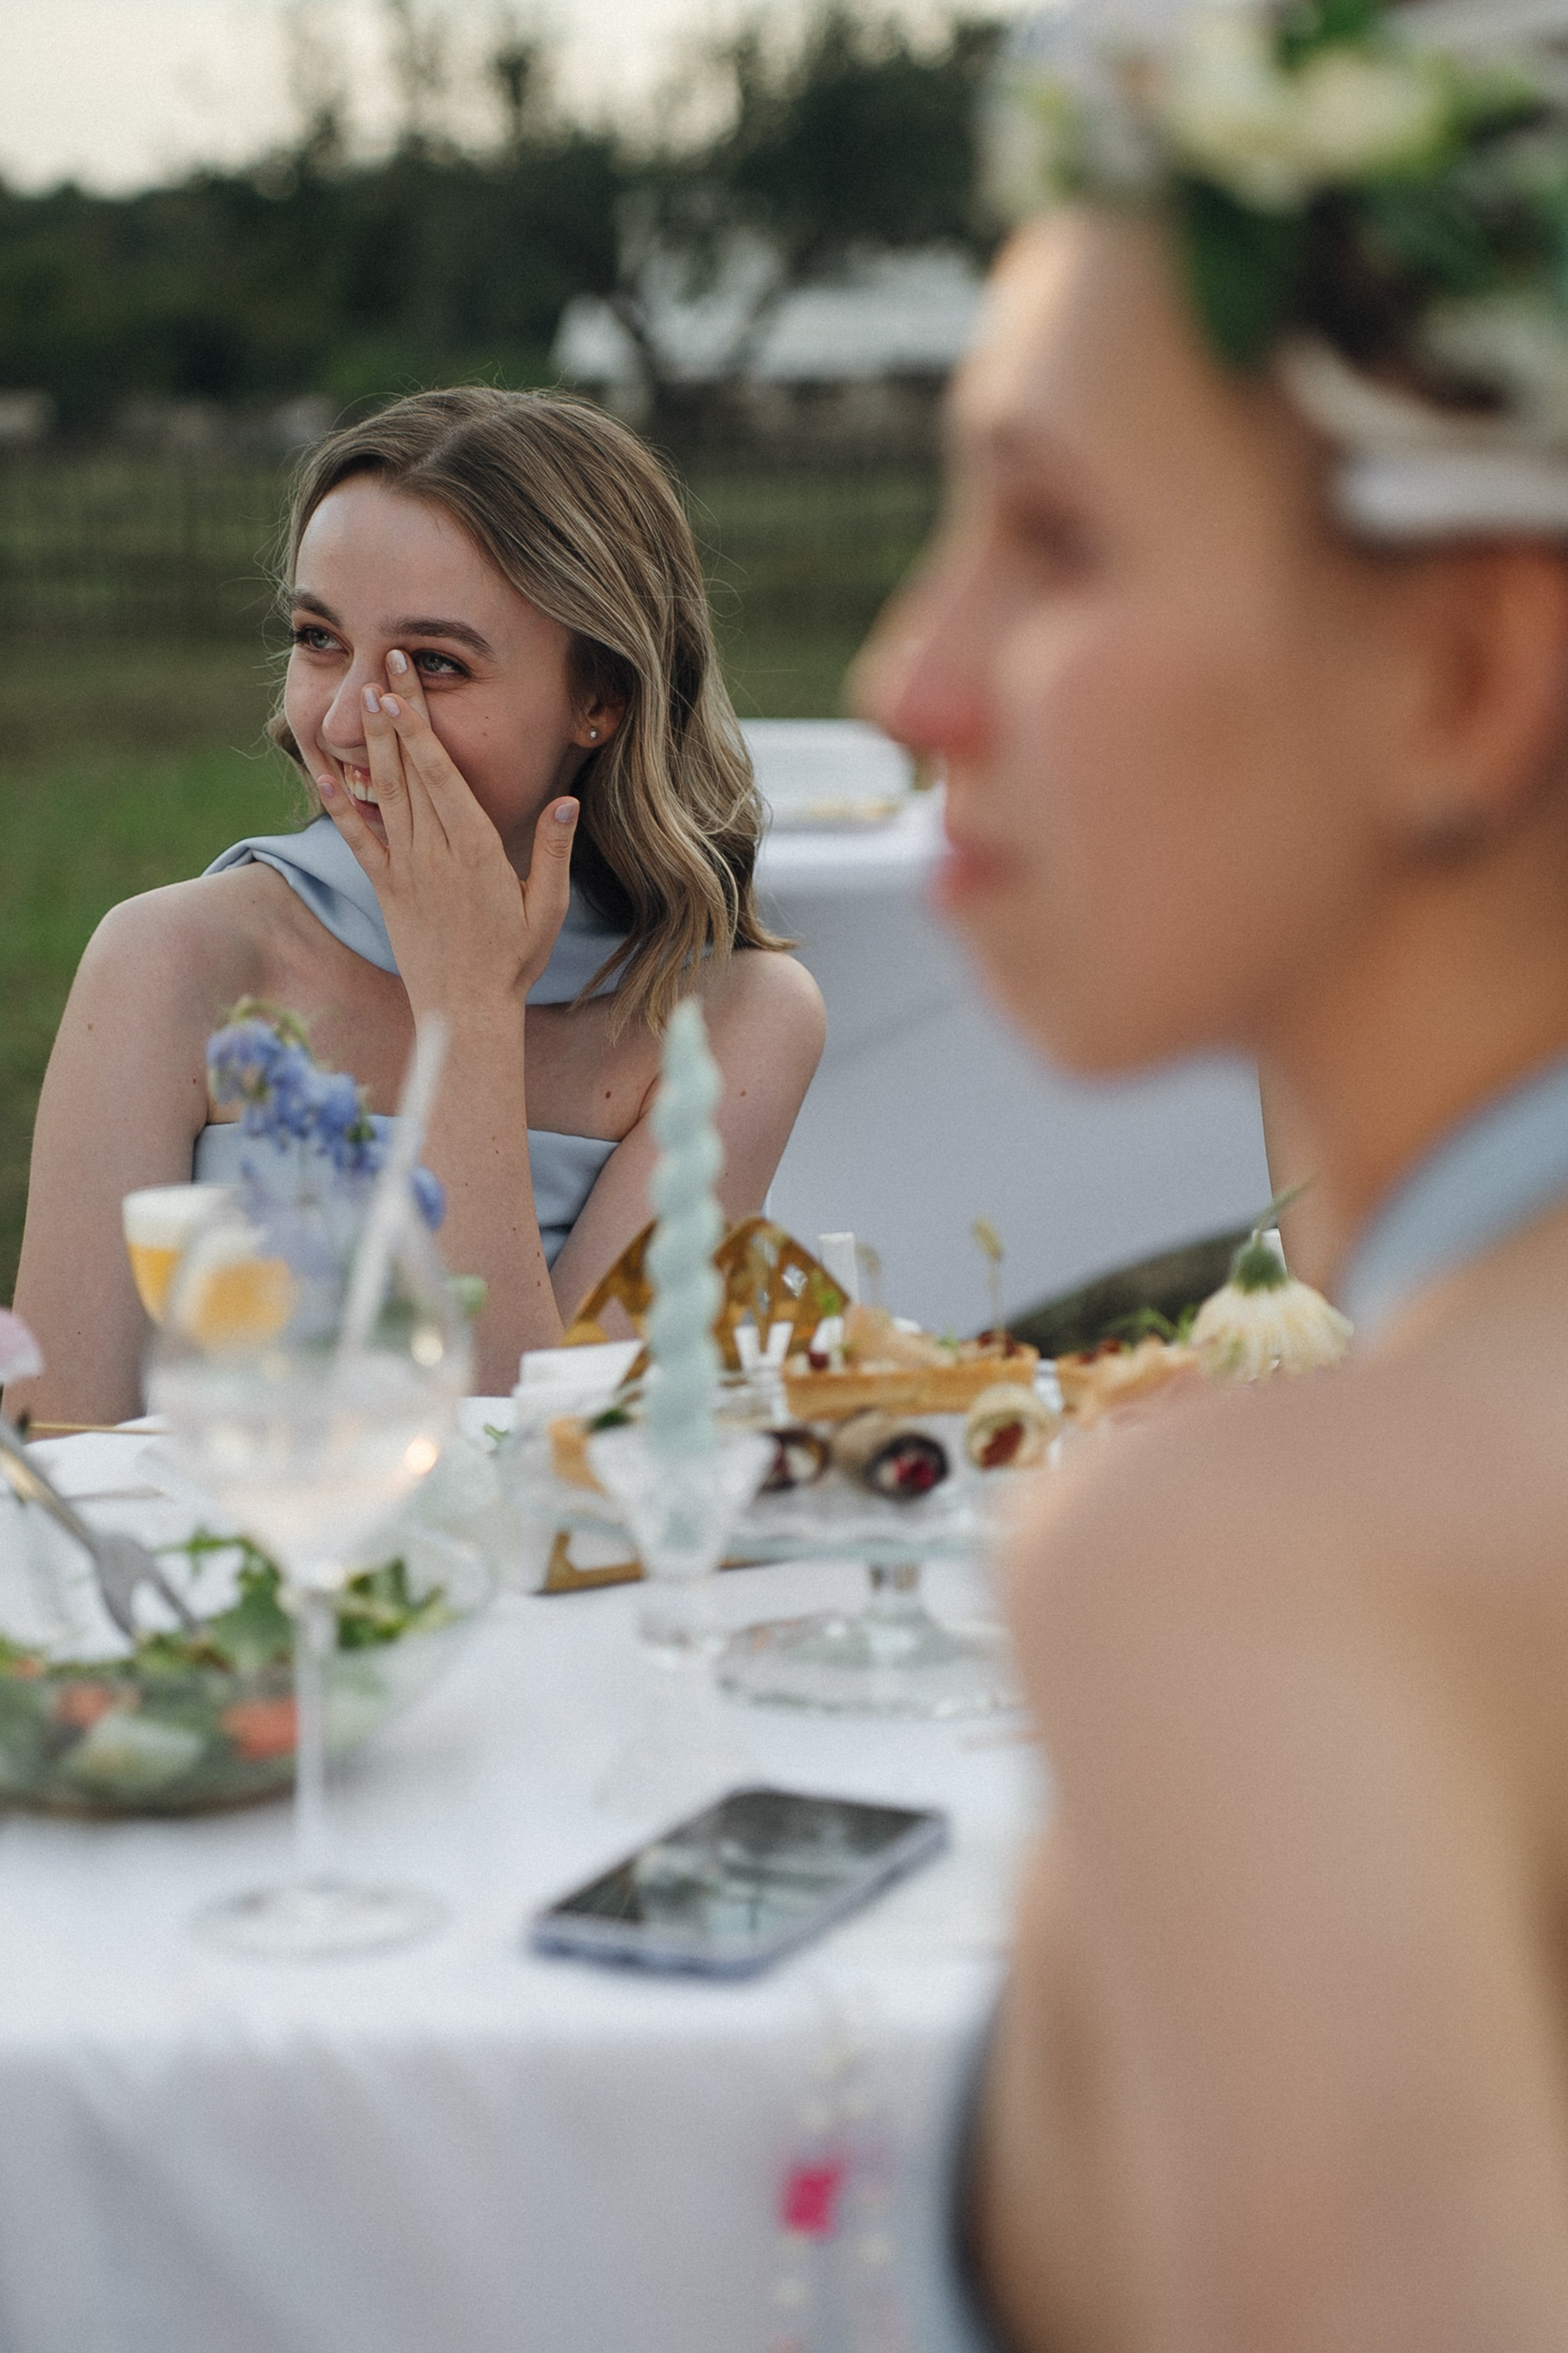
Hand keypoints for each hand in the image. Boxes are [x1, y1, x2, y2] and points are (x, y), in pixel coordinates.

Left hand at [316, 659, 577, 1020]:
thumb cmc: (513, 961)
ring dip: (370, 747)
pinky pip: (358, 841)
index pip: (443, 775)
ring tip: (359, 700)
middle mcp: (436, 853)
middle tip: (381, 668)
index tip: (405, 688)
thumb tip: (568, 802)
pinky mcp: (386, 890)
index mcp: (477, 850)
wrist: (465, 1012)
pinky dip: (338, 806)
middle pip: (410, 772)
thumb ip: (553, 852)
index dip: (420, 727)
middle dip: (394, 718)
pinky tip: (320, 773)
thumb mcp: (546, 907)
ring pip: (385, 796)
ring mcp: (406, 871)